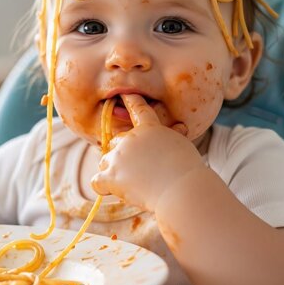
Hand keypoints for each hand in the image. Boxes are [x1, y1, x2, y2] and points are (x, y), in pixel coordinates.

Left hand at [91, 94, 205, 209]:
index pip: (138, 110)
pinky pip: (96, 182)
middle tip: (138, 171)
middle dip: (121, 155)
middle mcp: (130, 138)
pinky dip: (103, 187)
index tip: (125, 93)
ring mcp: (119, 156)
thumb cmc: (187, 171)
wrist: (181, 190)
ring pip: (105, 162)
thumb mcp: (182, 146)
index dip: (131, 101)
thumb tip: (182, 126)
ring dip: (114, 172)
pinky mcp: (111, 176)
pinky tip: (113, 191)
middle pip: (114, 142)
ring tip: (133, 184)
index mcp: (150, 128)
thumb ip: (172, 136)